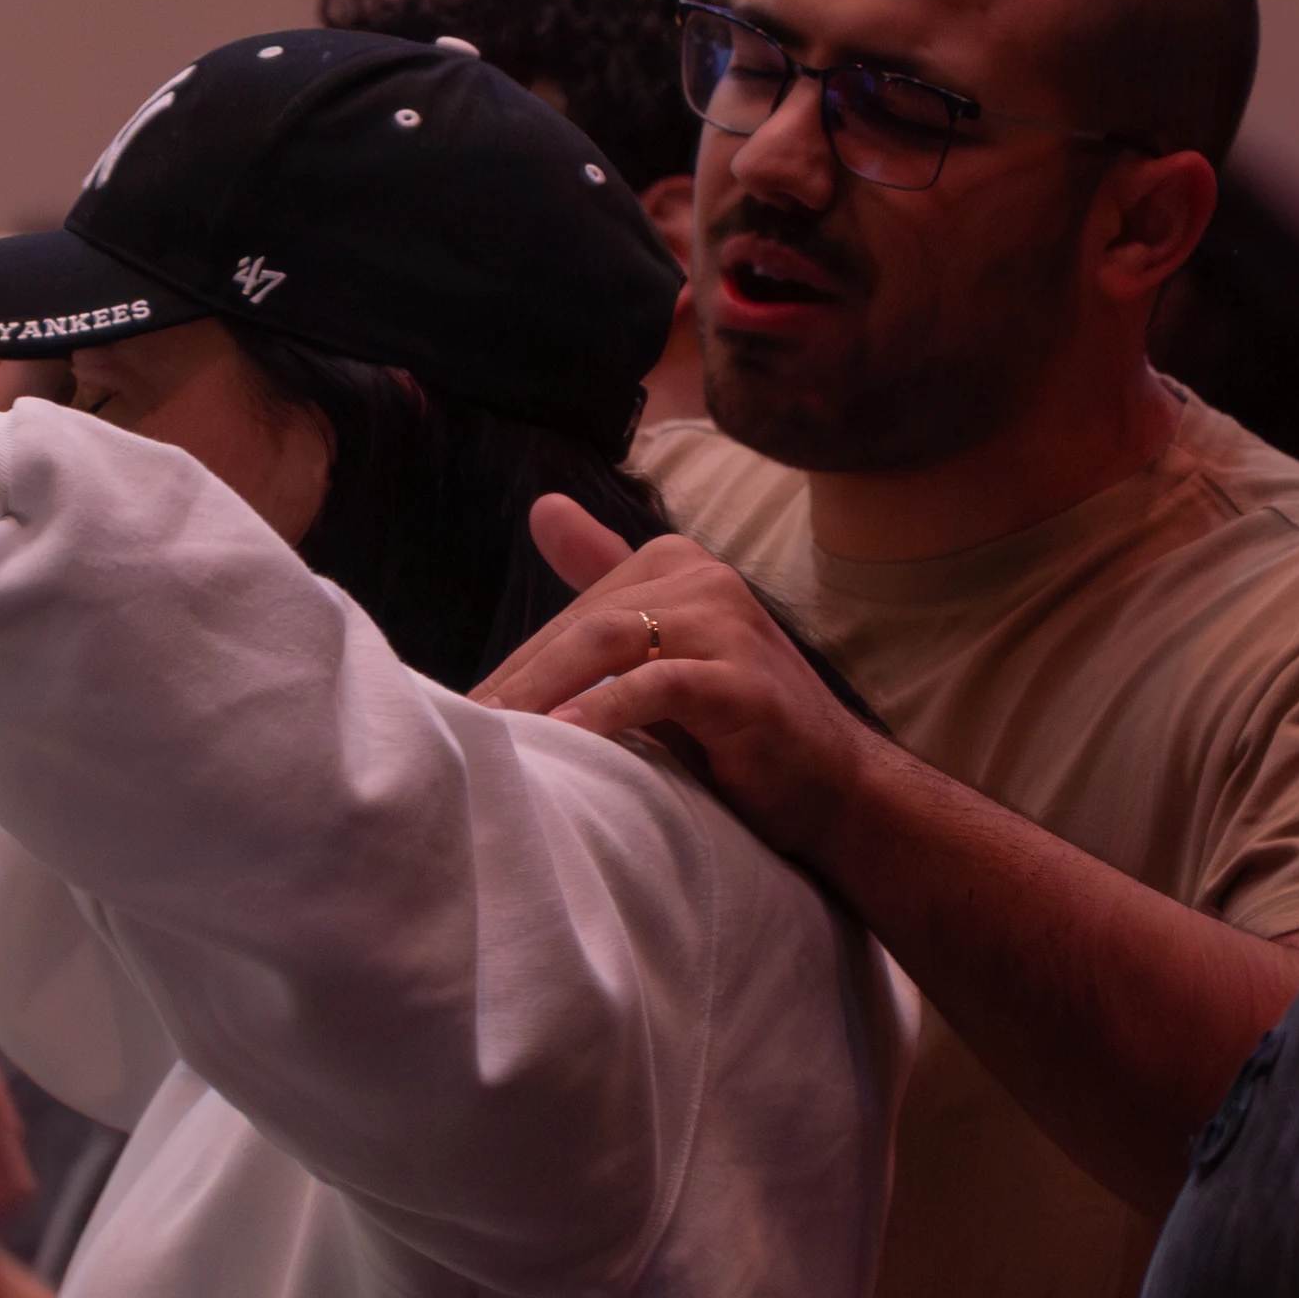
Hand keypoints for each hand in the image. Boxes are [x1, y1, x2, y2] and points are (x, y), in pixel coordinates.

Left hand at [468, 496, 879, 873]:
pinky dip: (603, 711)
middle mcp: (704, 579)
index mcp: (677, 563)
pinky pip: (657, 686)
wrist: (837, 789)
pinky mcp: (743, 683)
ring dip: (543, 690)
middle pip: (584, 625)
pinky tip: (562, 738)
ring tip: (494, 733)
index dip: (519, 668)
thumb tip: (542, 508)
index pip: (575, 613)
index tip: (464, 717)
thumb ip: (604, 588)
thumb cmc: (735, 728)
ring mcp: (728, 626)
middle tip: (460, 733)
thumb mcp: (663, 654)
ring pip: (610, 642)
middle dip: (519, 682)